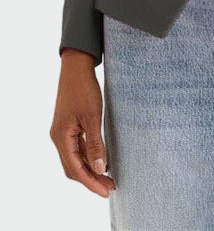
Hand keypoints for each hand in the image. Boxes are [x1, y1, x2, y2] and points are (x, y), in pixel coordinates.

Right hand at [50, 49, 115, 196]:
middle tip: (110, 187)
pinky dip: (88, 157)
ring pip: (75, 158)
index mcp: (61, 137)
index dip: (90, 182)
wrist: (77, 66)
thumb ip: (95, 143)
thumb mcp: (92, 116)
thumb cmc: (84, 88)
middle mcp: (59, 137)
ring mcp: (63, 132)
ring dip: (90, 169)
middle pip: (73, 167)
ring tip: (108, 177)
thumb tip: (100, 168)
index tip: (105, 191)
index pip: (75, 169)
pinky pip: (77, 148)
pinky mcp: (69, 125)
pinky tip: (101, 159)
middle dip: (91, 179)